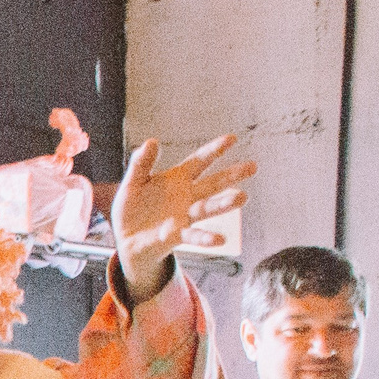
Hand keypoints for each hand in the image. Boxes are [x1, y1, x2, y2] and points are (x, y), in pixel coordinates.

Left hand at [111, 133, 253, 300]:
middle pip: (212, 184)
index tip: (232, 139)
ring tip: (242, 198)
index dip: (214, 150)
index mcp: (179, 179)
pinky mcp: (176, 236)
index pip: (200, 161)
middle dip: (232, 175)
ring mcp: (184, 216)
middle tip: (253, 166)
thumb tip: (151, 142)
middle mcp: (187, 197)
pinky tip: (218, 239)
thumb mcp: (133, 182)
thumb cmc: (132, 208)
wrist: (126, 239)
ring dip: (223, 204)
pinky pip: (193, 236)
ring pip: (207, 209)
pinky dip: (204, 238)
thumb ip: (141, 164)